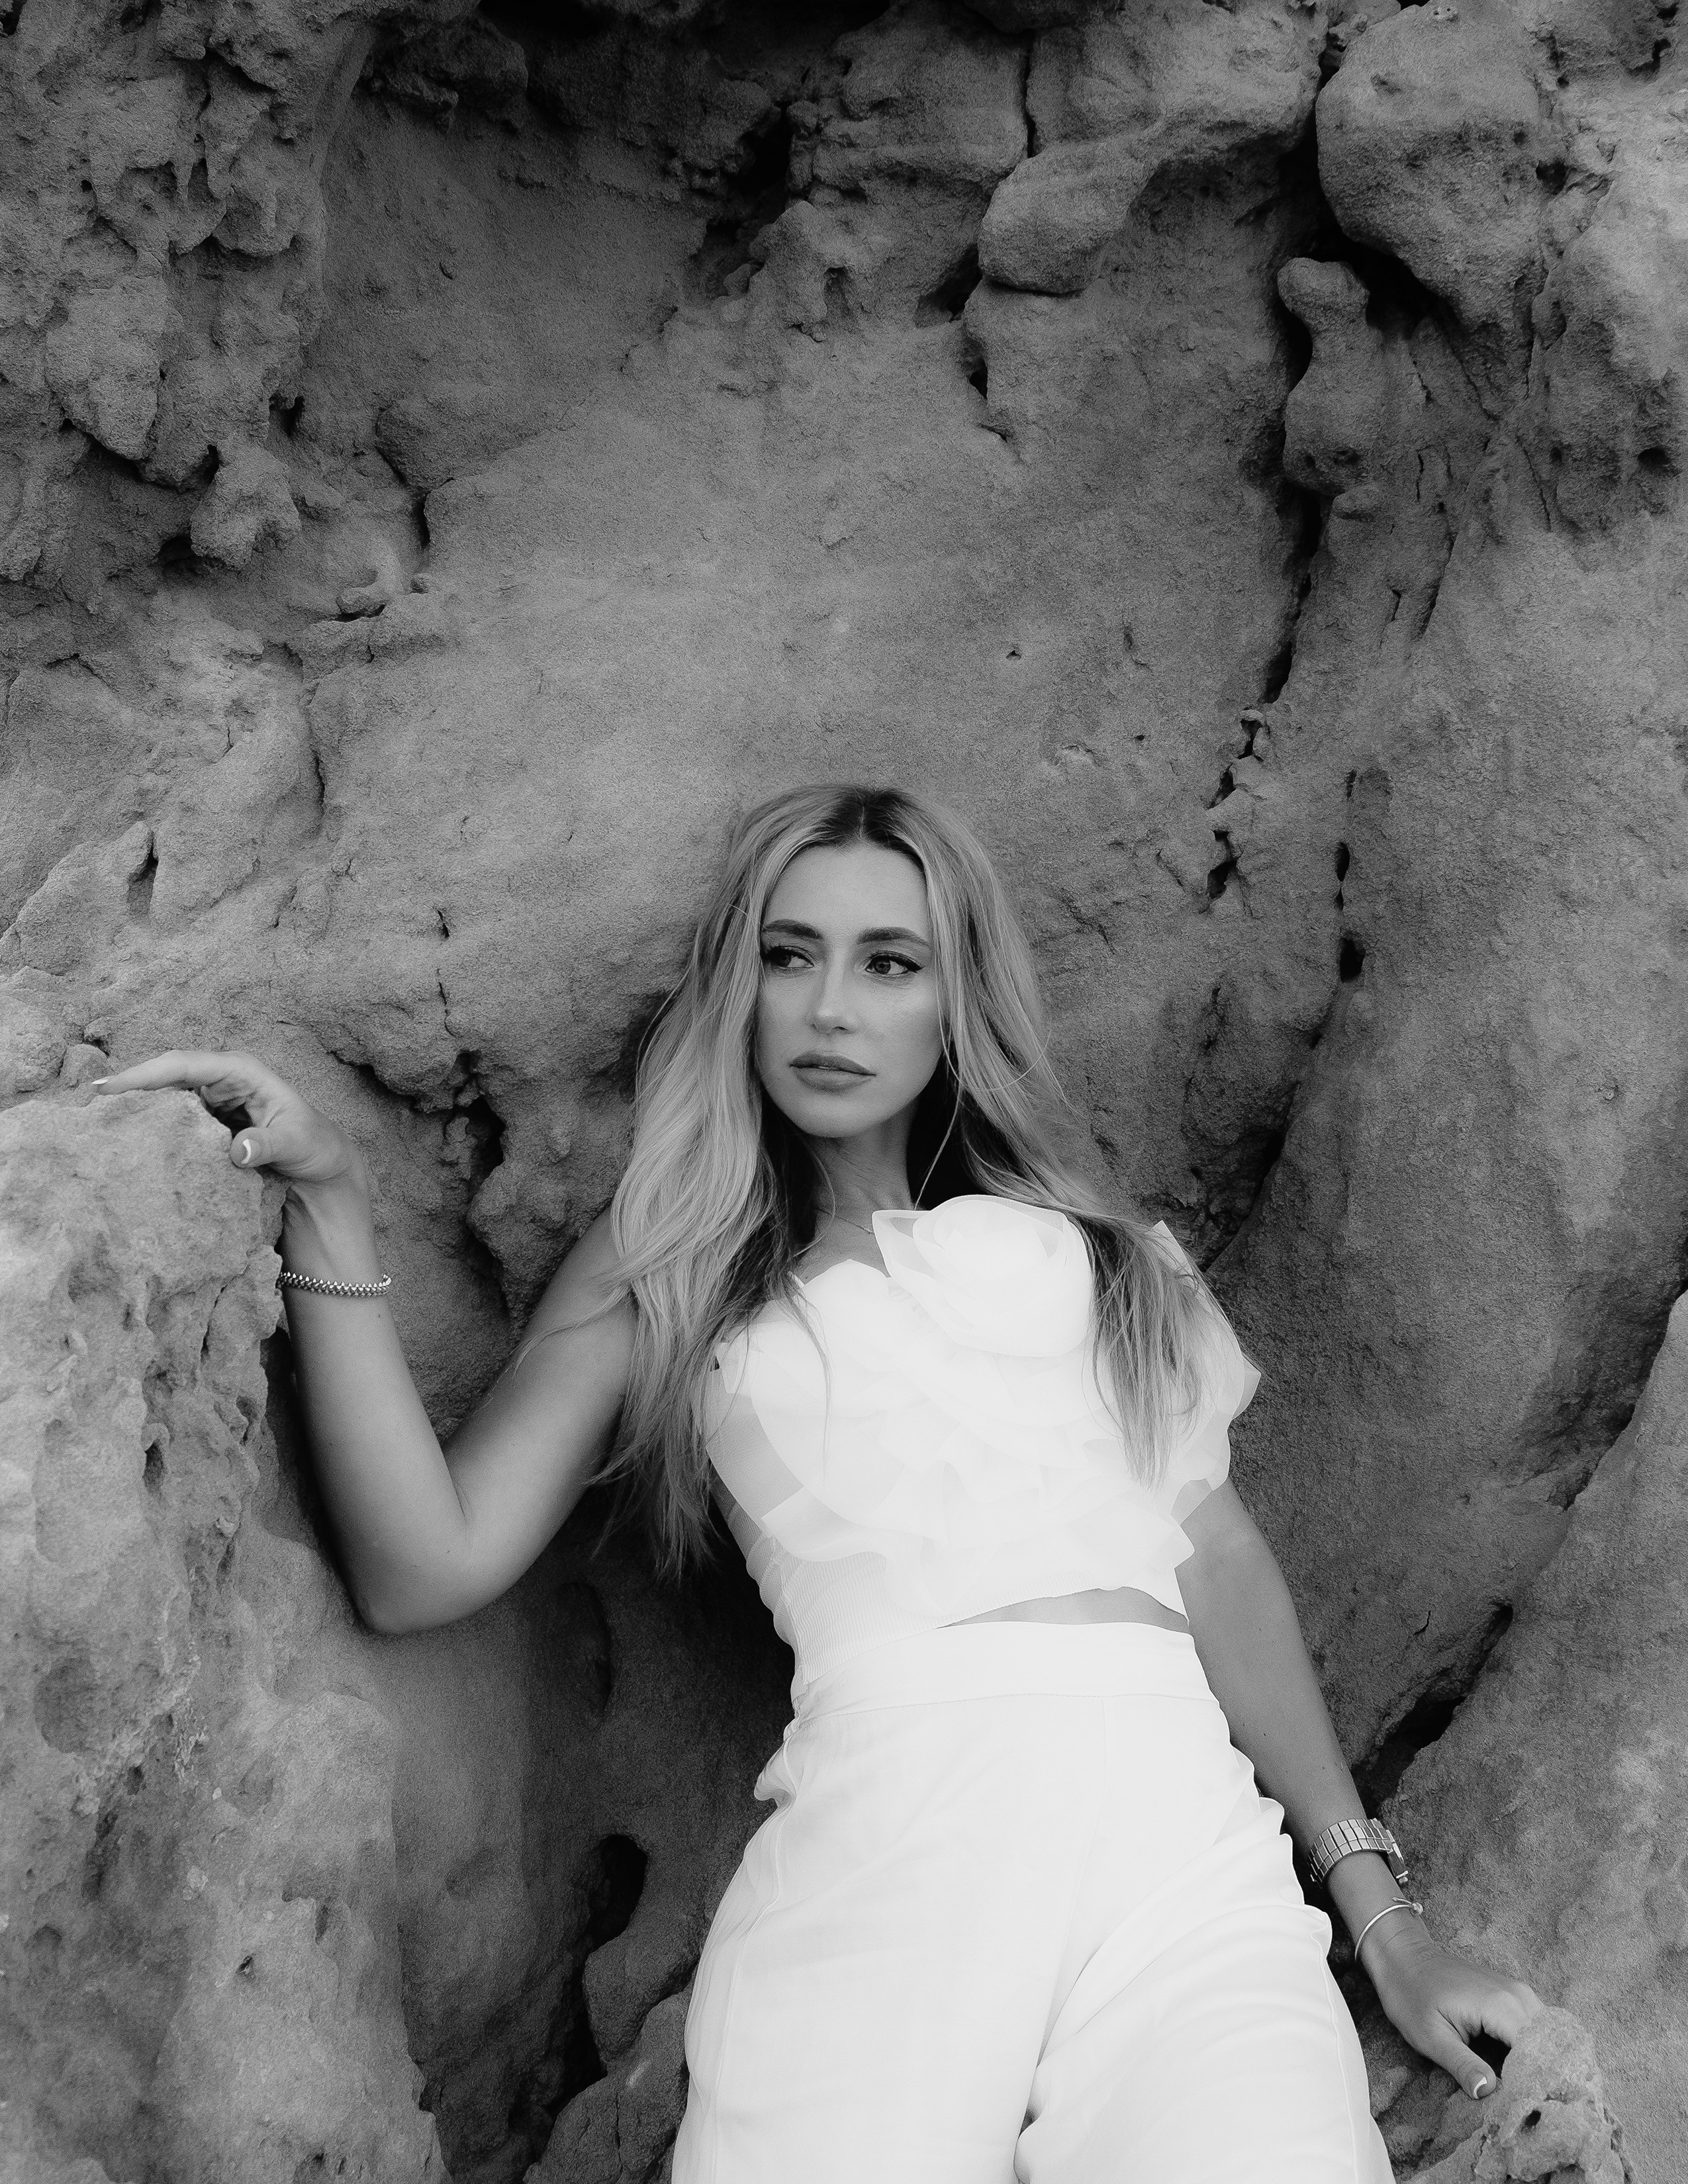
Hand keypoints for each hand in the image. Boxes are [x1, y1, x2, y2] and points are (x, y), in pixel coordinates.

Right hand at [94, 1050, 360, 1191]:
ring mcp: (211, 1100)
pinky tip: (125, 1141)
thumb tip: (238, 1150)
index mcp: (241, 1071)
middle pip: (165, 1077)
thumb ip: (269, 1145)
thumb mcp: (299, 1143)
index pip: (184, 1065)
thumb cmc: (314, 1146)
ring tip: (96, 1123)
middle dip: (128, 1087)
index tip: (110, 1088)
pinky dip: (150, 1127)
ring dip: (135, 1108)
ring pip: (164, 1098)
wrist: (322, 1166)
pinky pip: (172, 1120)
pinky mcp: (206, 1123)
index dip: (145, 1073)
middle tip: (88, 1108)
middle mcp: (221, 1079)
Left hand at [1363, 1907, 1543, 2098]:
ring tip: (1533, 2095)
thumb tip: (1490, 2093)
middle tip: (1536, 2109)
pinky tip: (1525, 2073)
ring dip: (1544, 2064)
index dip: (1538, 2085)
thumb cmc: (1411, 1995)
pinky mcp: (1514, 1994)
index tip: (1531, 2110)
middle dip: (1547, 2077)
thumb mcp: (1430, 2037)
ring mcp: (1518, 1991)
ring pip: (1549, 2037)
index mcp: (1501, 2006)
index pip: (1540, 2054)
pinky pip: (1537, 2026)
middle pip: (1551, 2046)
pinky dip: (1537, 2050)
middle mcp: (1518, 1995)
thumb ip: (1463, 2065)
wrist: (1404, 1956)